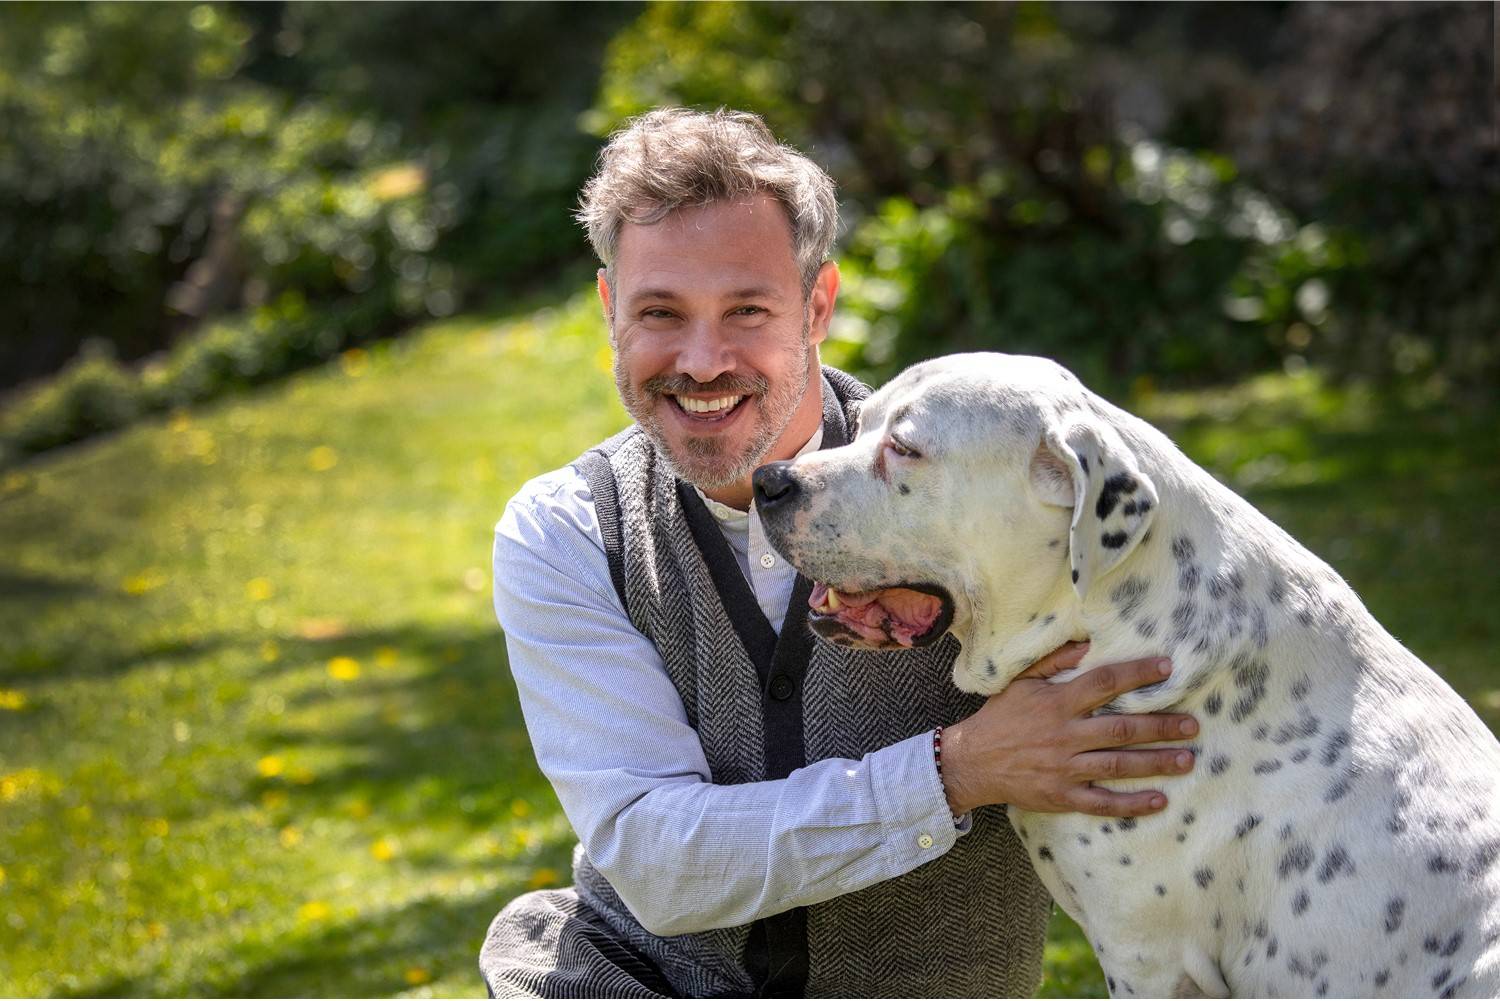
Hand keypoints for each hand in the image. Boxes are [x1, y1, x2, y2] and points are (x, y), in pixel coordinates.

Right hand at [940, 641, 1196, 816]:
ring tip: (1187, 760)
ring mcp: (1065, 769)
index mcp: (1058, 703)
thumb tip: (1089, 642)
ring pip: (1119, 765)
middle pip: (1122, 729)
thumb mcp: (1022, 681)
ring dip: (1156, 763)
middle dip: (1161, 727)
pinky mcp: (1062, 796)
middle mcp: (1065, 735)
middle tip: (1193, 725)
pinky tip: (1159, 800)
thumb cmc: (1001, 717)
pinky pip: (1102, 803)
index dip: (1137, 674)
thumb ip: (1056, 661)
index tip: (1167, 669)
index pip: (1104, 683)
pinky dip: (1132, 803)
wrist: (972, 762)